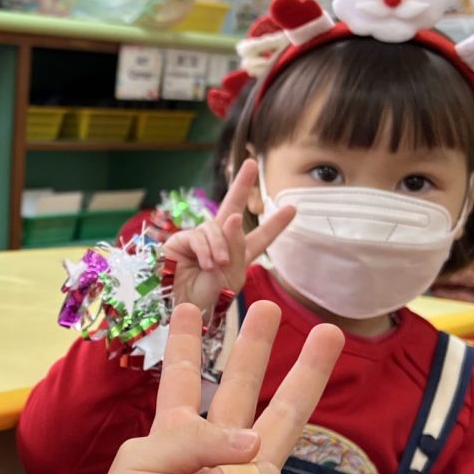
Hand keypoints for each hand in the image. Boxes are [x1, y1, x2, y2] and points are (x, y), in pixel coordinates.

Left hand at [91, 300, 343, 473]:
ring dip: (306, 374)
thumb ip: (194, 434)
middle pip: (243, 388)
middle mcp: (214, 450)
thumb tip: (252, 440)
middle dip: (257, 348)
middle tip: (272, 307)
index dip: (187, 345)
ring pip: (284, 419)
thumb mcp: (144, 458)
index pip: (184, 379)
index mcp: (175, 434)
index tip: (191, 307)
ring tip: (326, 335)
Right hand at [161, 159, 294, 317]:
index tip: (292, 208)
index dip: (275, 223)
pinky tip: (205, 264)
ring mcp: (200, 240)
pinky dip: (205, 250)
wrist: (184, 310)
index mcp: (238, 255)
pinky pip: (198, 236)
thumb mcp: (232, 276)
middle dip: (242, 185)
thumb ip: (236, 246)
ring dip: (219, 246)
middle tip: (252, 164)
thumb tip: (235, 216)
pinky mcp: (181, 240)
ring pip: (216, 228)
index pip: (261, 236)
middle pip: (233, 208)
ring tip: (216, 266)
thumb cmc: (209, 298)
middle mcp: (220, 243)